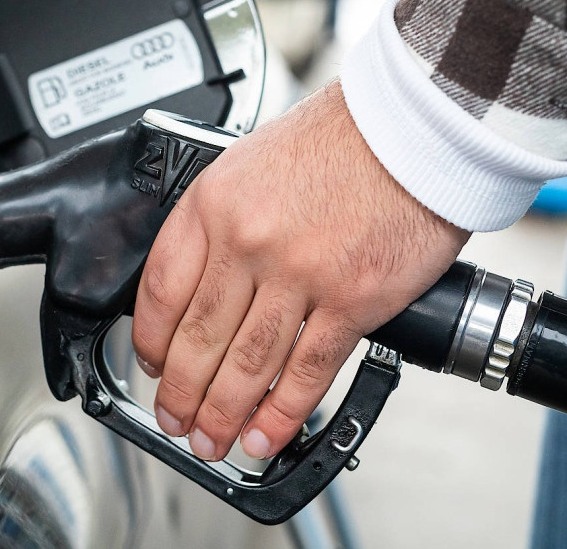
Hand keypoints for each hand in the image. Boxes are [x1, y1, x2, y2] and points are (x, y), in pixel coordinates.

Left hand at [132, 81, 468, 460]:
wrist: (417, 126)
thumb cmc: (343, 139)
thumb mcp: (250, 164)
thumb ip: (222, 221)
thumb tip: (201, 284)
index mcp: (213, 204)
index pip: (160, 289)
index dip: (150, 340)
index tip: (152, 364)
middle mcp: (247, 240)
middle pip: (197, 336)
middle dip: (181, 392)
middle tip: (175, 418)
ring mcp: (298, 272)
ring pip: (245, 362)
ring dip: (223, 412)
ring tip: (212, 440)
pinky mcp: (351, 299)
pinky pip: (306, 370)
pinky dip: (281, 412)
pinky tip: (265, 435)